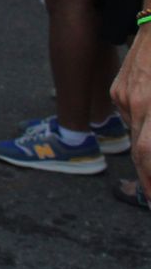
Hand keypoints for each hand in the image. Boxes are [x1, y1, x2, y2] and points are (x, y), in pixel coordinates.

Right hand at [111, 27, 150, 189]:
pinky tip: (150, 140)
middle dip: (149, 179)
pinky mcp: (120, 88)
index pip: (146, 154)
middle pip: (140, 152)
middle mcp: (133, 103)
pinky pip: (132, 117)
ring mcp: (124, 95)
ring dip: (148, 157)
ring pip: (136, 135)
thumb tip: (149, 147)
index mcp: (150, 104)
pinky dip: (143, 133)